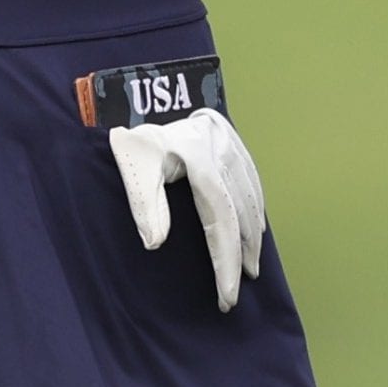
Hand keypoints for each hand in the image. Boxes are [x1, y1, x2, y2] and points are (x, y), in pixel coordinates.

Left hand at [109, 109, 267, 311]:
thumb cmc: (134, 135)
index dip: (225, 260)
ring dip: (253, 237)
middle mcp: (224, 153)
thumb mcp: (132, 165)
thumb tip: (155, 243)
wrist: (141, 92)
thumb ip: (145, 203)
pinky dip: (255, 210)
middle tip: (235, 292)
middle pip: (240, 215)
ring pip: (251, 200)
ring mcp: (232, 147)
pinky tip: (255, 229)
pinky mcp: (233, 143)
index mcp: (202, 160)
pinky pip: (252, 183)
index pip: (220, 221)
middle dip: (241, 256)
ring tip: (250, 268)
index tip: (227, 294)